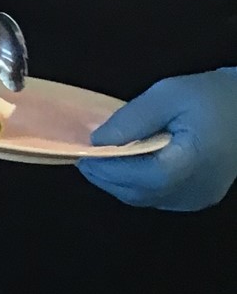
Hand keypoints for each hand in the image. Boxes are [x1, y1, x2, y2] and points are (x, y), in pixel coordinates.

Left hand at [77, 68, 236, 210]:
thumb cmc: (211, 96)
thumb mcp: (169, 94)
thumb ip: (133, 118)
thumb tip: (98, 140)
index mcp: (192, 163)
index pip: (142, 177)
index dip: (109, 169)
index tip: (83, 155)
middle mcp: (195, 189)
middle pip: (140, 193)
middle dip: (107, 177)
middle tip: (83, 158)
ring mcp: (198, 198)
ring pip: (147, 199)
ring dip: (119, 183)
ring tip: (99, 161)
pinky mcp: (198, 198)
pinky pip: (159, 198)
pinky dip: (137, 185)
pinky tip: (126, 166)